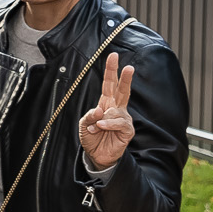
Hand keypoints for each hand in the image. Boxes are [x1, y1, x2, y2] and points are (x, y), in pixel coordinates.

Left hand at [77, 51, 136, 170]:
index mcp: (106, 103)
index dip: (111, 70)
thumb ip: (89, 116)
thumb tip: (100, 111)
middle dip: (124, 78)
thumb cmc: (92, 137)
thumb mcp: (84, 125)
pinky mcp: (127, 129)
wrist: (97, 155)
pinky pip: (119, 123)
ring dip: (103, 120)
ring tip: (96, 127)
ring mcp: (123, 118)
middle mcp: (116, 108)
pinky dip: (108, 124)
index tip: (113, 56)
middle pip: (122, 90)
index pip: (109, 84)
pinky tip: (102, 127)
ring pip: (116, 111)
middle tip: (128, 66)